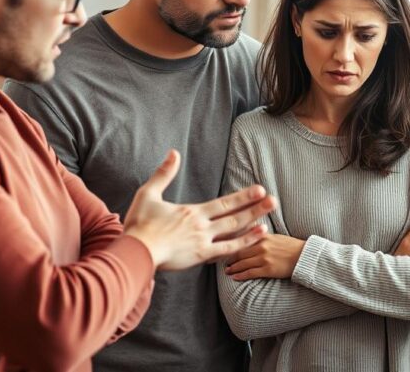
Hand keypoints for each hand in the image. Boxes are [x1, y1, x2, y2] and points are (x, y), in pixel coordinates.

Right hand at [123, 150, 276, 270]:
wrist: (135, 251)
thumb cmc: (140, 224)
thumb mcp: (148, 194)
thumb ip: (163, 174)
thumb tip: (174, 153)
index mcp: (192, 212)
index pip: (224, 203)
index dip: (243, 197)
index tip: (259, 190)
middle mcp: (202, 226)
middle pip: (234, 216)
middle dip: (255, 208)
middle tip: (273, 201)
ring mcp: (203, 242)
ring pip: (234, 233)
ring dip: (253, 224)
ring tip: (269, 218)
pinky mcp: (200, 257)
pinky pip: (226, 251)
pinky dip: (242, 245)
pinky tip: (254, 240)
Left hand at [224, 234, 306, 280]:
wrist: (304, 256)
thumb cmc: (292, 247)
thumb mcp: (276, 237)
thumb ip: (262, 237)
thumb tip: (251, 236)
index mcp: (263, 236)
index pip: (242, 239)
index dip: (231, 244)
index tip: (222, 246)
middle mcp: (261, 246)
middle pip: (239, 252)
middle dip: (229, 257)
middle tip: (221, 261)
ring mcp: (264, 258)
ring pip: (242, 263)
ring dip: (233, 267)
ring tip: (227, 270)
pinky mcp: (268, 269)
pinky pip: (250, 273)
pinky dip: (241, 275)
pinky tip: (234, 277)